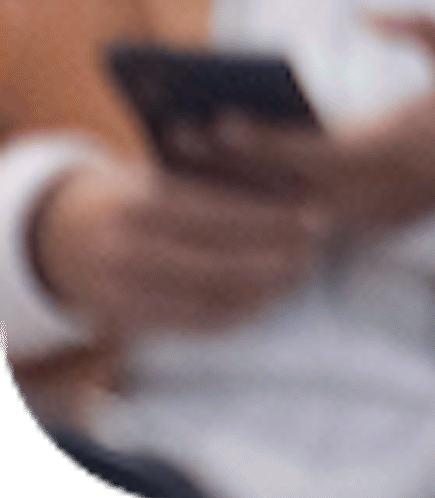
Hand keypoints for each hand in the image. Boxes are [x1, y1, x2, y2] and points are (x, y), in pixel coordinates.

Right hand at [29, 157, 324, 337]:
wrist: (54, 238)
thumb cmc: (130, 195)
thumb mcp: (156, 175)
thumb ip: (210, 176)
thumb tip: (291, 172)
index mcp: (140, 206)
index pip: (220, 216)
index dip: (273, 221)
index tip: (317, 218)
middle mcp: (128, 251)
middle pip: (219, 263)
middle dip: (275, 260)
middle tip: (318, 252)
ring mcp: (123, 291)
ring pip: (207, 299)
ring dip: (262, 292)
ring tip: (301, 277)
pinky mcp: (124, 321)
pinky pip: (187, 324)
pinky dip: (232, 316)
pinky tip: (266, 303)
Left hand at [192, 16, 434, 240]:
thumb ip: (426, 28)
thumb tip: (370, 14)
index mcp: (386, 157)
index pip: (312, 154)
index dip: (264, 140)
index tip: (222, 118)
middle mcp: (361, 194)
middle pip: (277, 187)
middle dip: (223, 163)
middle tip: (176, 132)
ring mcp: (344, 214)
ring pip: (268, 209)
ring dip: (220, 184)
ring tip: (175, 151)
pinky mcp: (332, 222)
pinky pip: (274, 216)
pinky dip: (237, 197)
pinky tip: (199, 172)